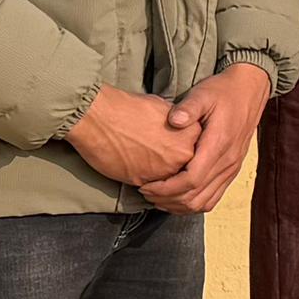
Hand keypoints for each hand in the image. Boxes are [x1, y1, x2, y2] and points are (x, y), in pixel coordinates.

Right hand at [66, 87, 198, 188]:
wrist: (98, 116)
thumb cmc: (127, 108)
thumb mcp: (164, 109)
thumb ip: (179, 125)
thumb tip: (181, 130)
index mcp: (191, 134)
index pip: (200, 153)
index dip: (188, 154)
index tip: (179, 154)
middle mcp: (183, 155)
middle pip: (187, 169)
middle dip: (178, 171)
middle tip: (166, 167)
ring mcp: (165, 171)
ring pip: (172, 183)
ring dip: (165, 184)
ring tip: (154, 175)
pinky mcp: (144, 183)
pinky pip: (153, 190)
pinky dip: (149, 187)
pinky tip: (140, 176)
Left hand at [140, 63, 273, 213]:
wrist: (249, 91)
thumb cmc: (223, 92)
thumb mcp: (203, 94)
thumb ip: (188, 108)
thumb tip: (173, 120)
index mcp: (219, 145)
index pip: (191, 180)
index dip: (166, 189)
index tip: (146, 186)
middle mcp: (228, 162)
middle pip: (195, 197)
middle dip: (167, 200)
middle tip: (145, 192)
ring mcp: (231, 169)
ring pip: (204, 202)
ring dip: (179, 205)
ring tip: (157, 198)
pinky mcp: (231, 171)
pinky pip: (213, 198)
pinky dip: (193, 204)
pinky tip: (177, 197)